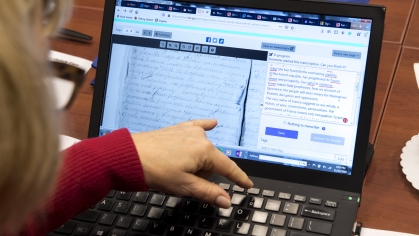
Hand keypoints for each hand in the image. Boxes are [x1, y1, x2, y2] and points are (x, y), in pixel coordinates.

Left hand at [131, 119, 252, 207]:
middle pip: (213, 161)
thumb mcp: (184, 186)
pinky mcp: (178, 129)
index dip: (238, 178)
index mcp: (204, 151)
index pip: (228, 168)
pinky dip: (205, 126)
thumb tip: (226, 200)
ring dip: (199, 162)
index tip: (247, 185)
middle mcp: (200, 138)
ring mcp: (188, 131)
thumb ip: (208, 193)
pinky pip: (197, 126)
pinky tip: (213, 122)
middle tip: (187, 183)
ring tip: (179, 170)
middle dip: (206, 174)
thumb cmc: (154, 170)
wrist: (130, 156)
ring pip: (204, 150)